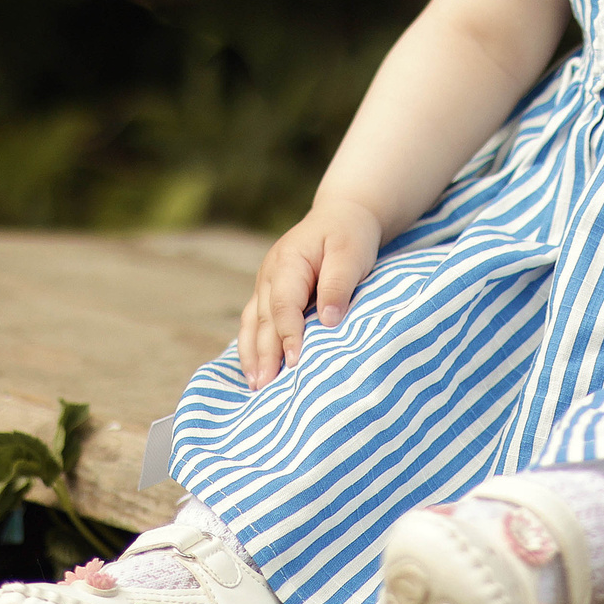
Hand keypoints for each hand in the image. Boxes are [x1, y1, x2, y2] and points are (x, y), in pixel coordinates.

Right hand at [240, 200, 382, 387]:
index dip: (288, 335)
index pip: (283, 305)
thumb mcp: (351, 253)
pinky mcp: (269, 295)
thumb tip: (328, 321)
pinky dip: (252, 346)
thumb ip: (338, 284)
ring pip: (252, 323)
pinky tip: (255, 369)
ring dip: (252, 354)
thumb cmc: (349, 234)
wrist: (342, 216)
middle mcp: (269, 274)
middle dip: (263, 354)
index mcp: (288, 261)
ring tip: (255, 385)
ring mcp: (266, 285)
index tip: (294, 363)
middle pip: (263, 319)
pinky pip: (255, 323)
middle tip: (264, 387)